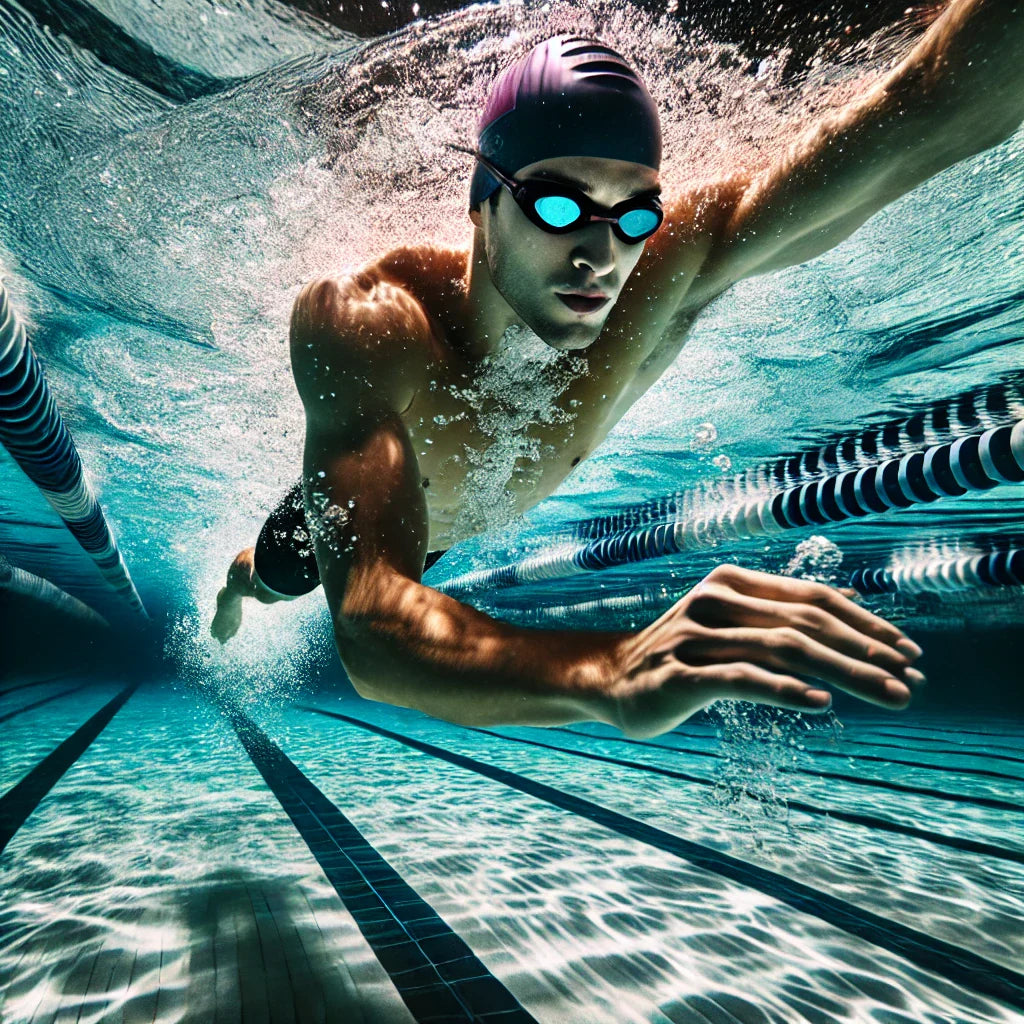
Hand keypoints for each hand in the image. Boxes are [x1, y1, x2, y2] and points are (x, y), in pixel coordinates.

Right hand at [605, 564, 923, 737]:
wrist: (611, 676)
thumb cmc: (685, 654)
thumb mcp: (731, 625)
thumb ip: (780, 620)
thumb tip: (856, 621)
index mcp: (731, 582)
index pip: (812, 598)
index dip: (866, 624)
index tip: (908, 652)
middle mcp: (714, 600)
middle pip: (806, 623)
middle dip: (867, 653)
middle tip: (911, 681)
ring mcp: (694, 637)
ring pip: (783, 648)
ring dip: (844, 673)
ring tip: (887, 694)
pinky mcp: (679, 676)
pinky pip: (741, 678)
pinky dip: (784, 689)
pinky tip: (820, 701)